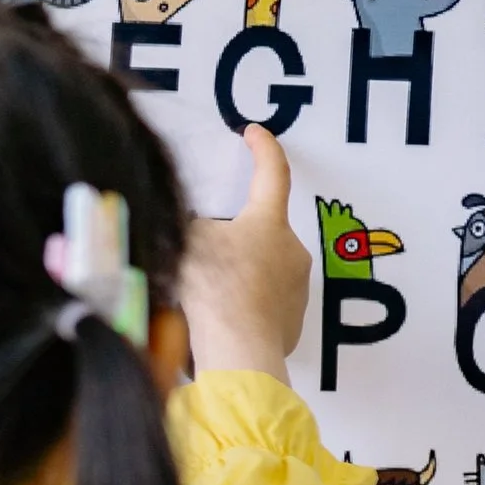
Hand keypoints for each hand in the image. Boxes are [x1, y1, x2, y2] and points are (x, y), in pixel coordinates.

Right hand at [179, 125, 306, 383]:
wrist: (237, 352)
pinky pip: (265, 307)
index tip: (254, 132)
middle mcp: (292, 249)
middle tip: (202, 259)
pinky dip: (244, 309)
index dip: (261, 148)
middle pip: (260, 233)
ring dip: (237, 278)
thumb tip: (194, 229)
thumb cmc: (212, 289)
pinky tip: (220, 324)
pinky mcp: (294, 323)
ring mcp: (298, 287)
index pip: (270, 173)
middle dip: (235, 240)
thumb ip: (191, 227)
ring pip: (261, 272)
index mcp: (267, 222)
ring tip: (204, 301)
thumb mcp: (187, 244)